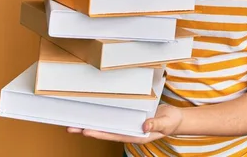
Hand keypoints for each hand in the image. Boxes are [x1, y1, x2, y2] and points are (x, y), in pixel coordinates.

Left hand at [66, 104, 182, 144]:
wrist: (175, 118)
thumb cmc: (171, 121)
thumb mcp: (166, 122)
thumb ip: (156, 124)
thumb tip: (144, 126)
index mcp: (136, 135)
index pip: (114, 134)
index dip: (100, 133)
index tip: (86, 130)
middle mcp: (129, 130)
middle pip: (105, 131)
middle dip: (88, 129)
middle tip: (71, 126)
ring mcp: (127, 124)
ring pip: (106, 125)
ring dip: (91, 122)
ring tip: (74, 121)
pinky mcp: (128, 117)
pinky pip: (112, 117)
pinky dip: (102, 114)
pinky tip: (92, 111)